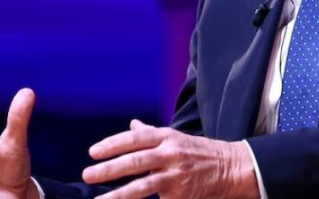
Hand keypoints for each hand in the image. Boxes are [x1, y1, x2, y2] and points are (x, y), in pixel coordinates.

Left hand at [83, 120, 258, 198]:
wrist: (230, 168)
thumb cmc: (198, 152)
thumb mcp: (175, 137)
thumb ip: (151, 134)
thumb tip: (131, 125)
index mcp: (166, 138)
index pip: (134, 139)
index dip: (112, 145)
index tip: (92, 153)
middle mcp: (170, 154)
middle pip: (135, 161)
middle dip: (109, 169)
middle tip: (88, 174)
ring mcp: (176, 176)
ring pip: (143, 186)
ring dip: (118, 195)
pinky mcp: (181, 195)